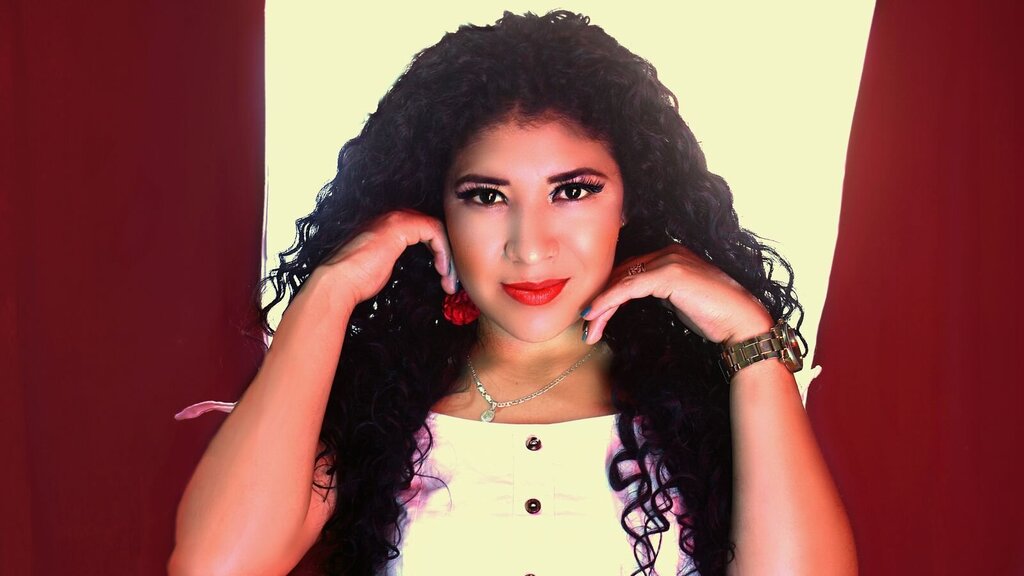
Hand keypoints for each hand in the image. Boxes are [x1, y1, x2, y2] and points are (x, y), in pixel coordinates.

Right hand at [311, 210, 457, 309]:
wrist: (339, 282)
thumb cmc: (356, 280)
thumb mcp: (386, 266)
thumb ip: (401, 258)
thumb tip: (420, 265)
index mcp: (388, 225)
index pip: (424, 231)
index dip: (439, 252)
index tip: (443, 276)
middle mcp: (392, 217)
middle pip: (433, 228)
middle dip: (447, 255)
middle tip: (451, 280)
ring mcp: (395, 219)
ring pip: (437, 229)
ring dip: (448, 256)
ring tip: (448, 279)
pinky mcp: (400, 226)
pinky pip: (434, 231)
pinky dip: (443, 251)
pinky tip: (441, 269)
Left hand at [580, 244, 773, 345]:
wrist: (743, 324)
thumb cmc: (715, 317)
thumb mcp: (678, 301)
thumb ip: (658, 293)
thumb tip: (631, 300)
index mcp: (670, 255)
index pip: (628, 271)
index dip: (607, 293)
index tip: (593, 316)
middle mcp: (668, 252)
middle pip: (621, 274)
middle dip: (600, 301)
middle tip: (585, 327)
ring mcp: (669, 260)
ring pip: (621, 281)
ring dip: (600, 307)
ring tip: (588, 329)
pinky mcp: (669, 275)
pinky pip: (628, 287)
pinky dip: (608, 301)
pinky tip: (596, 315)